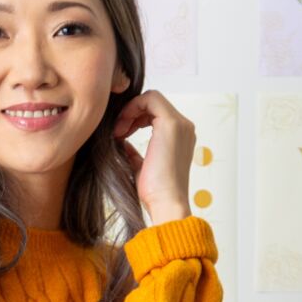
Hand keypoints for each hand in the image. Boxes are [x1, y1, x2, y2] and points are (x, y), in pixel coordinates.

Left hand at [112, 89, 194, 224]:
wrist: (166, 203)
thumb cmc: (154, 192)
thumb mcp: (140, 168)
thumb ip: (134, 154)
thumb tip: (122, 144)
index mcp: (179, 137)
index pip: (155, 112)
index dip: (134, 117)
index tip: (119, 134)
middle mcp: (184, 127)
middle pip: (153, 103)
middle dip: (131, 113)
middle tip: (117, 133)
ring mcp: (180, 124)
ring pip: (152, 98)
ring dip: (130, 110)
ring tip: (118, 132)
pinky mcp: (171, 124)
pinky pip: (151, 98)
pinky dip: (133, 108)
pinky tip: (123, 129)